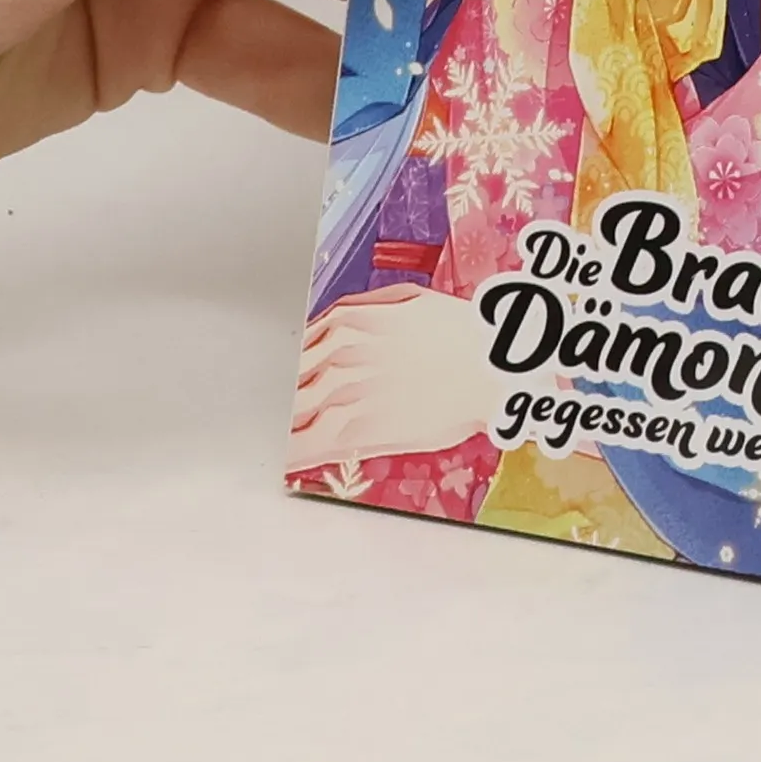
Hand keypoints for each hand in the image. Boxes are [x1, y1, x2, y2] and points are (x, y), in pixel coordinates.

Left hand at [289, 285, 505, 470]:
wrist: (492, 367)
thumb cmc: (460, 334)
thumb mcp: (409, 300)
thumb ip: (362, 309)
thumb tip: (333, 321)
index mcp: (348, 322)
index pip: (296, 346)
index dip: (286, 366)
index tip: (280, 378)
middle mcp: (337, 355)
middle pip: (288, 379)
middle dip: (278, 394)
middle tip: (268, 410)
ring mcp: (344, 393)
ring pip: (290, 412)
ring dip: (278, 424)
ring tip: (268, 437)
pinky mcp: (357, 429)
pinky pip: (305, 444)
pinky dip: (289, 453)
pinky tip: (281, 461)